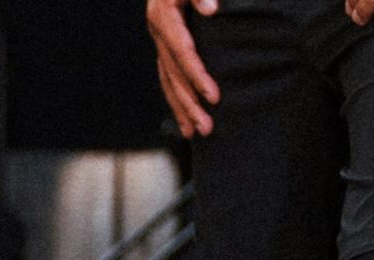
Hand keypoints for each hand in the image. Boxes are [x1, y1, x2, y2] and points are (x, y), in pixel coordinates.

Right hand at [148, 0, 220, 137]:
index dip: (198, 75)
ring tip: (199, 133)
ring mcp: (158, 40)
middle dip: (190, 102)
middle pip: (173, 74)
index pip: (182, 52)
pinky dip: (177, 101)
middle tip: (209, 126)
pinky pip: (168, 79)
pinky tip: (186, 122)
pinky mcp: (164, 47)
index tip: (215, 96)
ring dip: (183, 109)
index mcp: (164, 15)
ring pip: (168, 81)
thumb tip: (212, 10)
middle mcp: (157, 31)